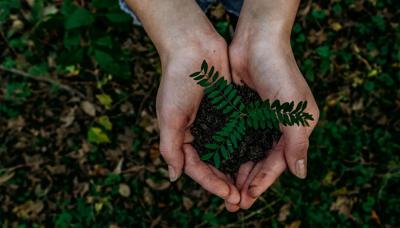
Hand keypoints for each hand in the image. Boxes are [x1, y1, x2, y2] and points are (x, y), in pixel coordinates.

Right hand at [125, 0, 239, 204]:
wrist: (193, 47)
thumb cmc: (176, 80)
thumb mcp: (169, 116)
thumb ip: (170, 147)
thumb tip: (174, 177)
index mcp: (183, 136)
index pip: (196, 167)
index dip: (211, 183)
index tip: (228, 194)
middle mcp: (200, 133)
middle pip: (214, 165)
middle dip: (225, 183)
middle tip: (240, 200)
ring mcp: (216, 123)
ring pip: (228, 153)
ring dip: (237, 170)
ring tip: (250, 187)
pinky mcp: (230, 111)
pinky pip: (239, 134)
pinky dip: (246, 148)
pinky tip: (258, 159)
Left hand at [224, 7, 319, 210]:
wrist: (257, 41)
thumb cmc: (280, 73)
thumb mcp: (294, 110)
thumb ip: (297, 143)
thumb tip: (300, 174)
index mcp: (295, 128)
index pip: (278, 162)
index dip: (263, 181)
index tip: (248, 198)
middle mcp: (278, 127)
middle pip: (262, 161)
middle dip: (248, 182)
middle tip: (233, 203)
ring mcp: (259, 119)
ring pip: (247, 153)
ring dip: (237, 171)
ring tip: (224, 190)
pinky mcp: (242, 111)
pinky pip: (235, 138)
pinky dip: (229, 152)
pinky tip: (218, 164)